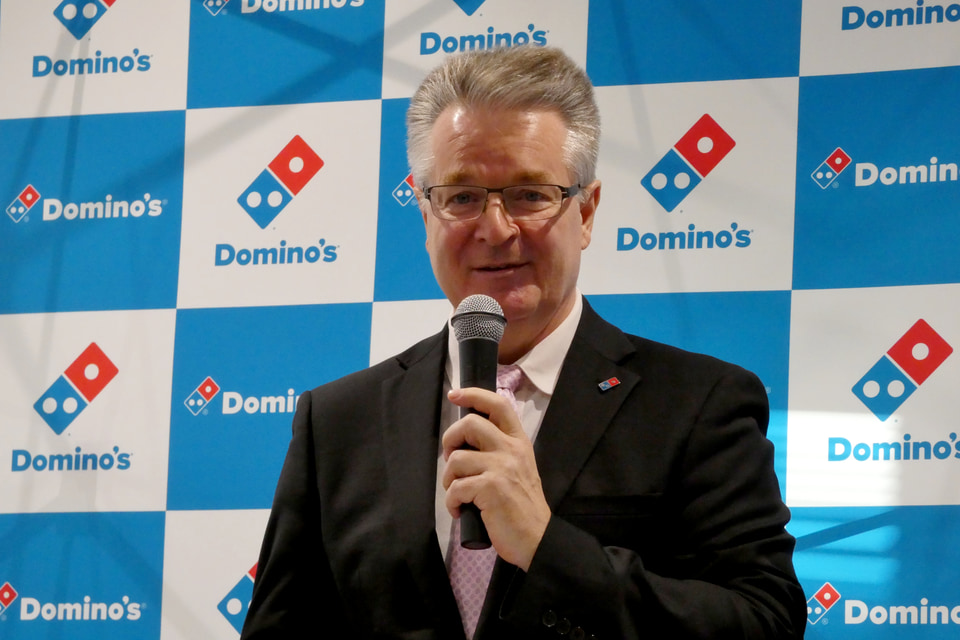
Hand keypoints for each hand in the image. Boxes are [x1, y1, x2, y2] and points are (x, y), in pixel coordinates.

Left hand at [442, 387, 550, 571]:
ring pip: (457, 458)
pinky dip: (451, 502)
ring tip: (457, 493)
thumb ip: (500, 452)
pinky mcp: (490, 488)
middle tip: (451, 459)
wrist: (538, 539)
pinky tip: (460, 510)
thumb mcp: (519, 470)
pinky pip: (456, 488)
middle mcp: (511, 450)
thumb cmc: (524, 507)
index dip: (473, 394)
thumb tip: (465, 445)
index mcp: (519, 442)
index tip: (455, 394)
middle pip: (470, 424)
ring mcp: (502, 468)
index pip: (498, 405)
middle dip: (450, 439)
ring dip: (448, 478)